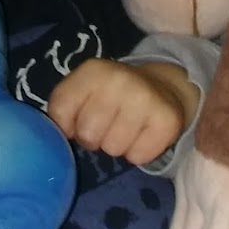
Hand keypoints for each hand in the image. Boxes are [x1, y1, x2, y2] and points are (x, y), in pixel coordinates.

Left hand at [48, 58, 197, 166]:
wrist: (162, 87)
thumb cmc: (111, 95)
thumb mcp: (82, 90)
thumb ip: (63, 109)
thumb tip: (64, 134)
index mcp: (92, 71)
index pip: (60, 111)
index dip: (66, 124)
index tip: (79, 118)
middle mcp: (119, 80)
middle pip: (87, 135)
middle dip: (93, 138)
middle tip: (106, 126)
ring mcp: (146, 99)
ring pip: (113, 149)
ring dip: (116, 146)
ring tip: (125, 128)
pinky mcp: (167, 121)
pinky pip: (138, 157)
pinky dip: (138, 152)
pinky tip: (142, 134)